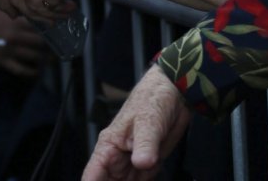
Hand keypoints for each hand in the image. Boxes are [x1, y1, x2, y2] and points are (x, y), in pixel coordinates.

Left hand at [0, 0, 111, 18]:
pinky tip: (70, 7)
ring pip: (30, 7)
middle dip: (28, 14)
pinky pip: (46, 9)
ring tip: (62, 12)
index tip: (14, 14)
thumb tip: (20, 5)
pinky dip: (58, 12)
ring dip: (46, 15)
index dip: (4, 3)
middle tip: (44, 18)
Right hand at [82, 65, 190, 179]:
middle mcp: (118, 158)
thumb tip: (142, 164)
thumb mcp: (148, 122)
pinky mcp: (148, 167)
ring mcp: (133, 164)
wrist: (175, 95)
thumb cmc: (154, 99)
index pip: (91, 177)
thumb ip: (145, 145)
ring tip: (142, 180)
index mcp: (109, 146)